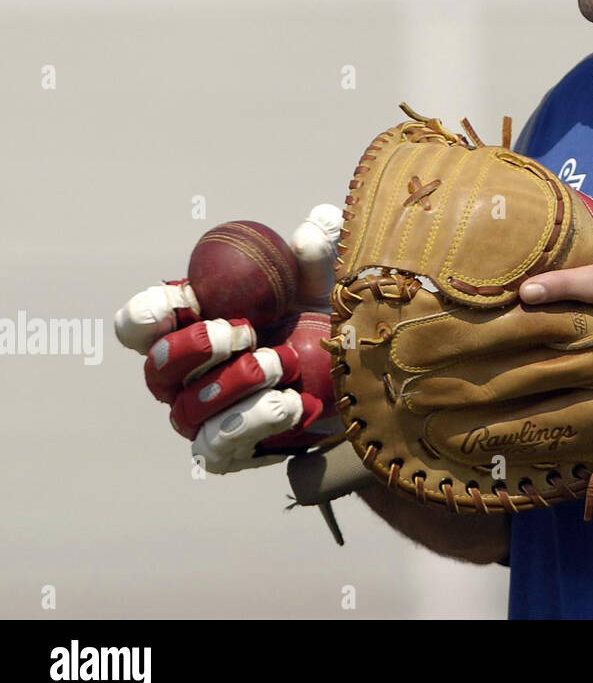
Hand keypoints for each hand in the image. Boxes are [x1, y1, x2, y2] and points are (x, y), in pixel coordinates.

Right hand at [115, 206, 342, 473]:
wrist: (360, 377)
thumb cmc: (327, 318)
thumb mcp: (328, 279)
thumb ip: (321, 251)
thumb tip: (307, 231)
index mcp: (192, 325)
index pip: (142, 322)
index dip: (153, 311)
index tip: (192, 298)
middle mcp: (186, 375)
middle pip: (157, 368)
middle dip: (193, 348)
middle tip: (242, 332)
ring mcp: (203, 416)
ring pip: (188, 411)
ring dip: (233, 386)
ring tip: (282, 363)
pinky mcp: (228, 451)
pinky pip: (219, 447)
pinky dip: (254, 422)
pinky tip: (292, 403)